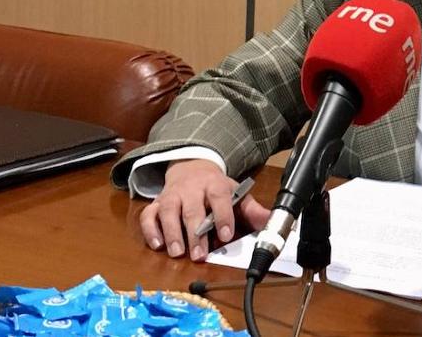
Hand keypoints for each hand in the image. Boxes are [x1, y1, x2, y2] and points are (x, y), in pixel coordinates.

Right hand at [138, 159, 270, 261]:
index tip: (226, 236)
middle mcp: (191, 189)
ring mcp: (171, 196)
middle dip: (196, 233)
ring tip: (178, 253)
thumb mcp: (236, 194)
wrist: (191, 166)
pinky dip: (151, 230)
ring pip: (168, 212)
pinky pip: (148, 216)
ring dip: (172, 233)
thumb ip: (252, 210)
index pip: (219, 197)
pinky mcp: (156, 203)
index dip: (223, 216)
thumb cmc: (216, 188)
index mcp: (215, 185)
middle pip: (192, 209)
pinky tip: (157, 245)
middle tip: (199, 255)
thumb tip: (272, 222)